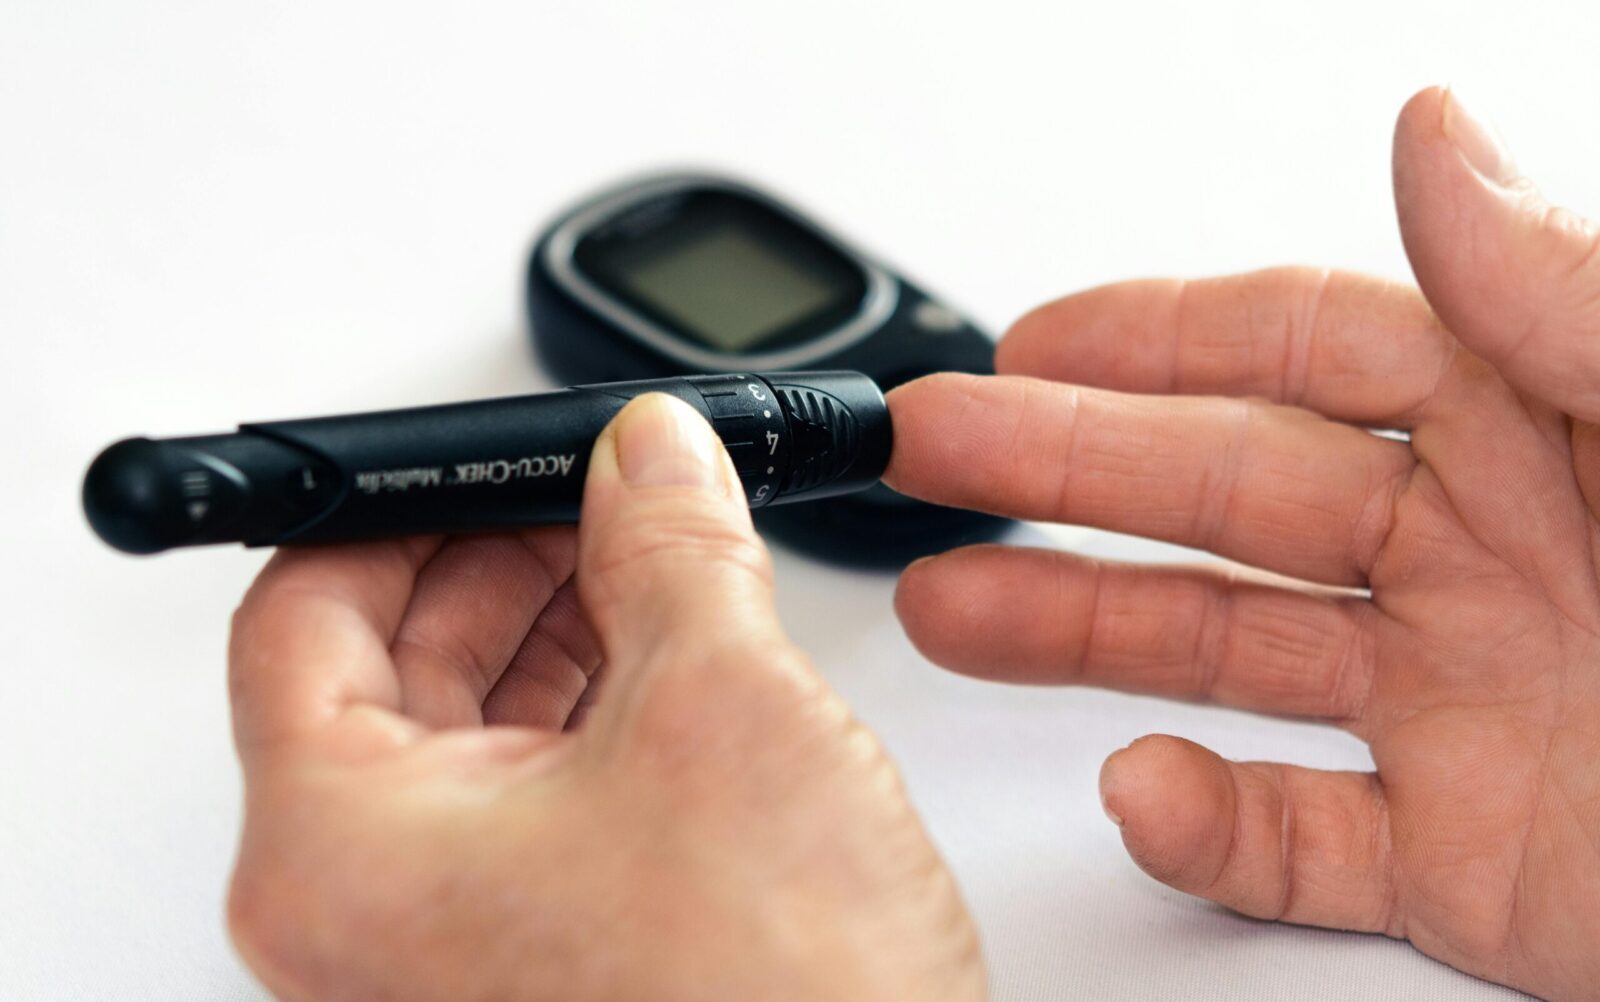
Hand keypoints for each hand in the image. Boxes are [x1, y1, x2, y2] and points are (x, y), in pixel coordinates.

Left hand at [224, 394, 982, 1000]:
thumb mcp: (721, 708)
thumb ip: (673, 544)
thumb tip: (651, 454)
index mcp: (341, 855)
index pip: (302, 613)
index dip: (400, 508)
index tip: (491, 460)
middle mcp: (366, 915)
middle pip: (385, 666)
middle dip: (504, 559)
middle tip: (599, 491)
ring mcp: (447, 945)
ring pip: (467, 730)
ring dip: (558, 627)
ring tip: (657, 559)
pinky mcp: (532, 956)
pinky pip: (530, 797)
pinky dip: (593, 711)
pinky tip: (673, 656)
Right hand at [887, 87, 1599, 999]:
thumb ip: (1572, 297)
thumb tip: (1431, 139)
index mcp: (1547, 426)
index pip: (1309, 351)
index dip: (1156, 338)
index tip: (1027, 340)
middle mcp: (1487, 558)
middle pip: (1226, 497)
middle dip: (1061, 472)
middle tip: (933, 455)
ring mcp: (1466, 712)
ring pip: (1227, 658)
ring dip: (1077, 637)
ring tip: (949, 610)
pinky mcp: (1474, 865)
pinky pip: (1304, 840)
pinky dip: (1210, 827)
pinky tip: (1142, 791)